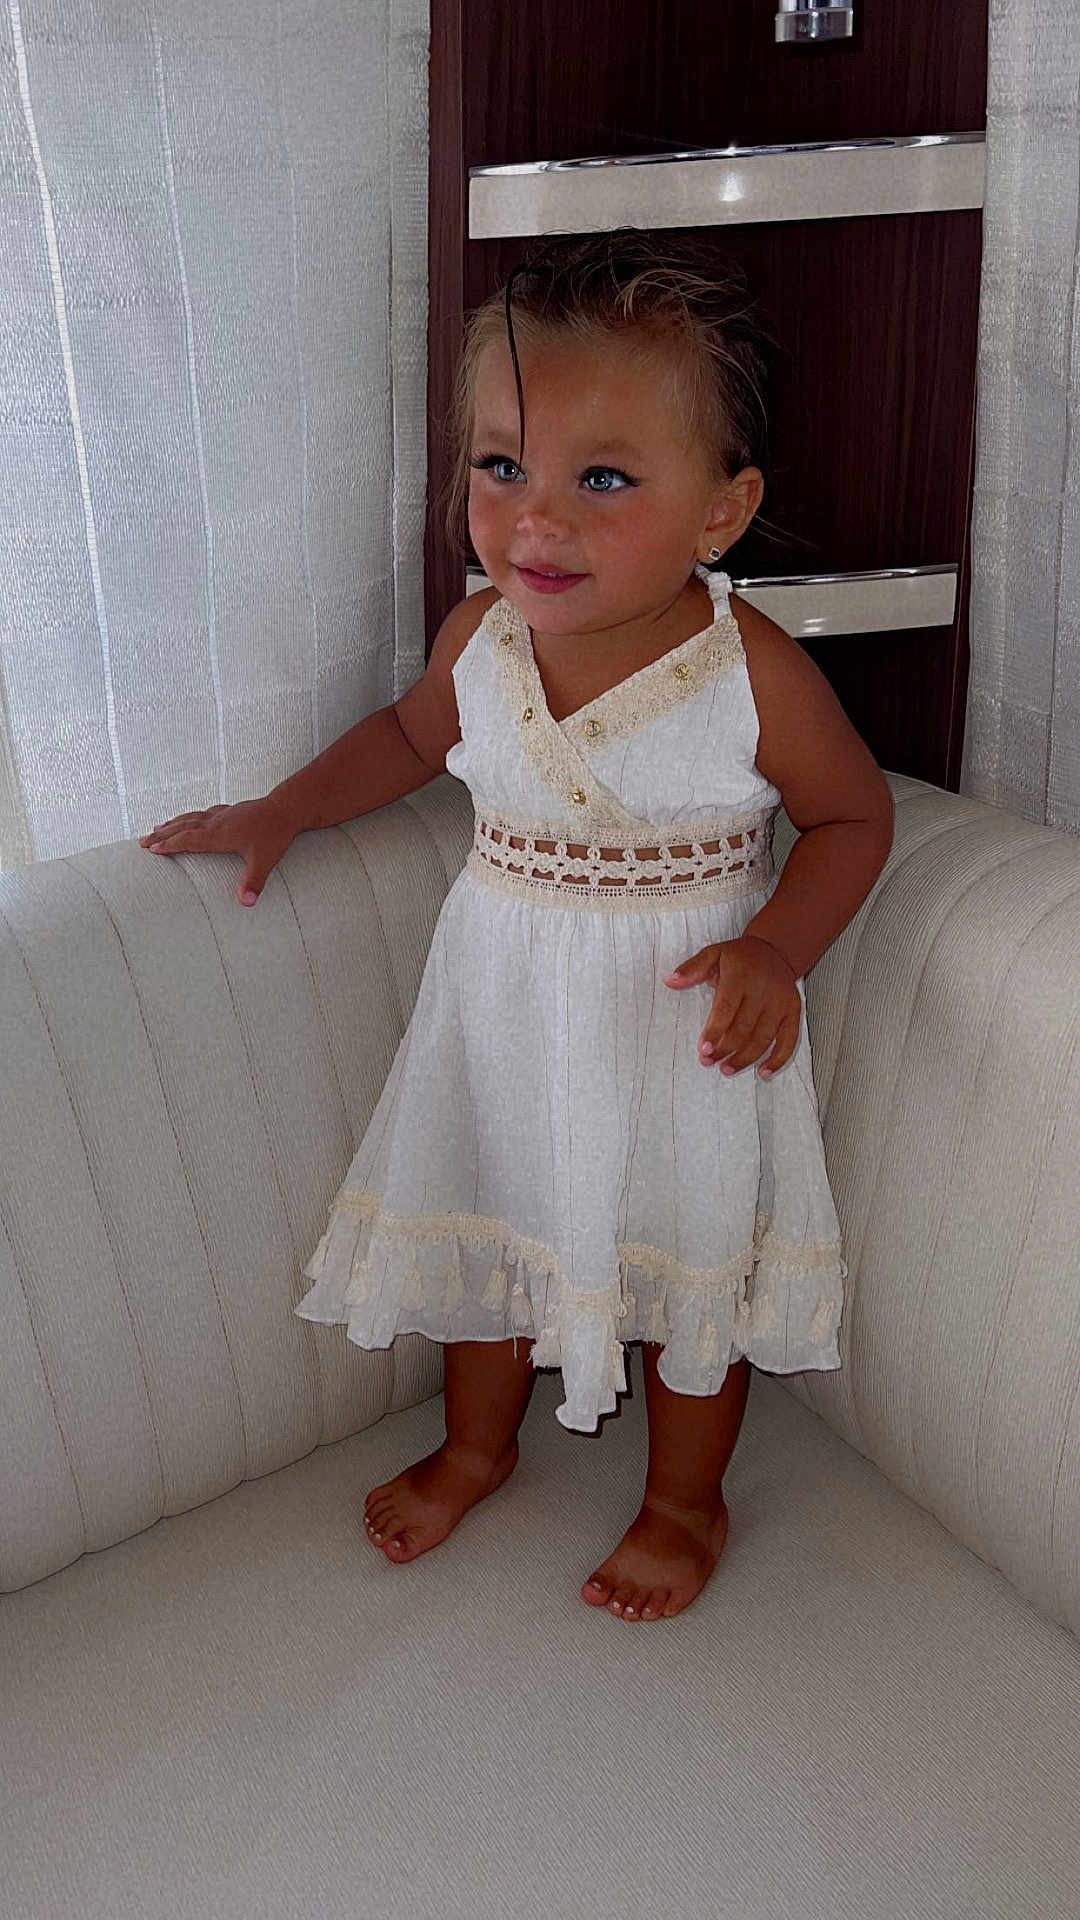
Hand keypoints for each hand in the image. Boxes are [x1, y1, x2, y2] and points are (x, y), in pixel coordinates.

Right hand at [137, 797, 297, 906]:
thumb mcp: (264, 860)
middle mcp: (217, 822)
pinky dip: (192, 817)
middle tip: (142, 841)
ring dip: (173, 823)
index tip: (151, 849)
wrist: (287, 808)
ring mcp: (223, 814)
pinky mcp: (231, 811)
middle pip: (183, 827)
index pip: (188, 840)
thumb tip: (246, 903)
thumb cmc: (275, 834)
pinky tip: (192, 818)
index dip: (169, 845)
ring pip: (191, 818)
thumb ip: (253, 882)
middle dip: (162, 834)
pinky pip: (204, 813)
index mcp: (220, 834)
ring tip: (157, 827)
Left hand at [663, 934, 799, 1077]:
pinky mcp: (792, 1012)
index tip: (704, 1050)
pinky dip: (778, 1059)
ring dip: (745, 1058)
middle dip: (725, 1049)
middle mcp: (763, 990)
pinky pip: (788, 1040)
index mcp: (741, 976)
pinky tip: (763, 1073)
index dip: (715, 1031)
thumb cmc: (740, 958)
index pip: (726, 1008)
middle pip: (743, 1027)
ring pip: (763, 1038)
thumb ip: (692, 968)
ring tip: (727, 1069)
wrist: (775, 950)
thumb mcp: (713, 954)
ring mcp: (780, 1003)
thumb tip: (670, 981)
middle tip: (708, 1062)